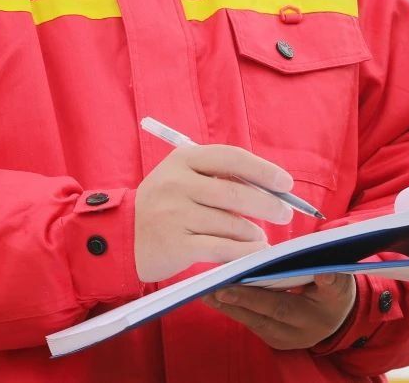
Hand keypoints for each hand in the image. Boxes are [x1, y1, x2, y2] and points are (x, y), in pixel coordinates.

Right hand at [134, 144, 293, 282]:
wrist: (123, 236)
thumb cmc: (164, 205)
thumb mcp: (183, 178)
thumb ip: (218, 177)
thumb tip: (268, 188)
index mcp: (182, 159)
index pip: (231, 158)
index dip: (263, 170)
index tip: (286, 183)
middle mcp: (177, 184)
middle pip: (234, 193)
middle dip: (267, 204)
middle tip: (285, 213)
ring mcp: (175, 214)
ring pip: (230, 223)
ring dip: (253, 232)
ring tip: (260, 237)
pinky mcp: (176, 245)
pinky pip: (222, 248)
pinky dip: (245, 251)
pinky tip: (256, 252)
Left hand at [202, 273, 356, 349]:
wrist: (337, 318)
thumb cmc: (335, 293)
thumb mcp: (341, 284)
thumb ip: (332, 279)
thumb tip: (325, 271)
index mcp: (312, 318)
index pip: (279, 307)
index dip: (253, 297)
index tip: (228, 286)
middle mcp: (295, 334)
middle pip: (259, 317)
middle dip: (233, 301)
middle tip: (209, 288)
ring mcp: (282, 339)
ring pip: (251, 321)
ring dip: (227, 306)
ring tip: (205, 291)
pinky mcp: (272, 338)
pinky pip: (250, 322)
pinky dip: (233, 308)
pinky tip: (215, 297)